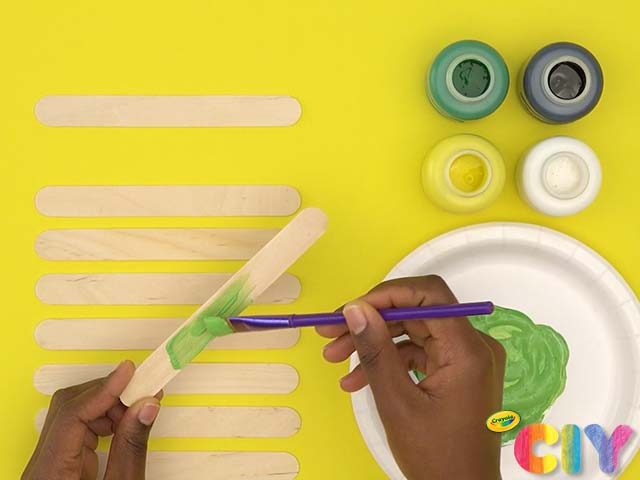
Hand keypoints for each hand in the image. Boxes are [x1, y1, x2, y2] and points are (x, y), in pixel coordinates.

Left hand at [22, 360, 160, 479]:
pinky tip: (125, 425)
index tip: (129, 372)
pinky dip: (105, 421)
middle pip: (71, 407)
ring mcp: (49, 463)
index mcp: (50, 472)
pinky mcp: (60, 464)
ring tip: (139, 412)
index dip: (105, 388)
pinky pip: (79, 430)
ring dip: (111, 408)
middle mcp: (43, 465)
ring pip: (76, 414)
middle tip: (144, 390)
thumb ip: (131, 448)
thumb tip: (145, 407)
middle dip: (111, 396)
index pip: (72, 413)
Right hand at [318, 276, 505, 479]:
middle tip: (331, 333)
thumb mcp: (396, 402)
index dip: (386, 294)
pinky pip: (418, 352)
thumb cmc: (435, 456)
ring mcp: (466, 358)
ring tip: (335, 358)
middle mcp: (473, 346)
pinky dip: (388, 361)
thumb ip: (375, 351)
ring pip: (412, 330)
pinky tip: (356, 379)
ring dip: (374, 342)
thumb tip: (355, 309)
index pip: (429, 295)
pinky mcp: (456, 370)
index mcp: (467, 350)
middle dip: (372, 320)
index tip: (350, 309)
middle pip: (417, 311)